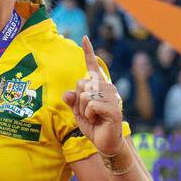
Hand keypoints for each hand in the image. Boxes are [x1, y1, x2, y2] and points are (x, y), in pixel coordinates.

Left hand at [62, 35, 125, 158]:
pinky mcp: (114, 108)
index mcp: (99, 86)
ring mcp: (112, 97)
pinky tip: (98, 120)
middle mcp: (107, 87)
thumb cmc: (93, 125)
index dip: (88, 52)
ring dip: (84, 110)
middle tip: (89, 112)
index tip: (84, 37)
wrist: (106, 143)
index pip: (92, 67)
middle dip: (79, 101)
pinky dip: (88, 115)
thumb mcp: (78, 112)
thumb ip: (72, 100)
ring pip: (85, 96)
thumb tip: (67, 93)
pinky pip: (90, 105)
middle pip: (81, 84)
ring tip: (94, 117)